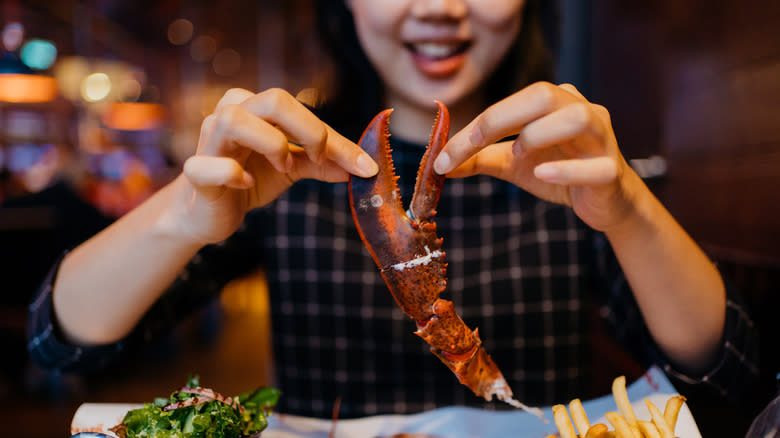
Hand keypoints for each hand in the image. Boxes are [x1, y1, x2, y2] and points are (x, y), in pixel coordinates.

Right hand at [173, 88, 377, 244]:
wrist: (209, 213)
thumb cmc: (249, 178)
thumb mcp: (292, 168)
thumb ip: (323, 163)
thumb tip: (363, 167)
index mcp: (256, 108)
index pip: (301, 110)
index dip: (335, 138)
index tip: (364, 165)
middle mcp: (230, 114)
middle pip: (273, 99)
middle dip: (308, 130)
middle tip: (318, 159)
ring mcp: (209, 141)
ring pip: (234, 119)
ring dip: (271, 144)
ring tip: (282, 167)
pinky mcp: (195, 172)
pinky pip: (208, 165)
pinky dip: (232, 173)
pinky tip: (245, 184)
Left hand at [433, 82, 641, 231]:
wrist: (602, 204)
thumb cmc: (558, 173)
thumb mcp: (512, 163)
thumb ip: (479, 158)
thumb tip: (439, 163)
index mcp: (555, 103)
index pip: (513, 102)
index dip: (477, 125)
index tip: (444, 155)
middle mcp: (582, 110)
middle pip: (544, 95)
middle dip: (501, 118)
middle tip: (473, 145)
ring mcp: (602, 139)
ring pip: (577, 119)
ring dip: (539, 134)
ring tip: (519, 154)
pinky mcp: (612, 172)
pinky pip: (596, 166)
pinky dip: (567, 170)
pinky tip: (543, 174)